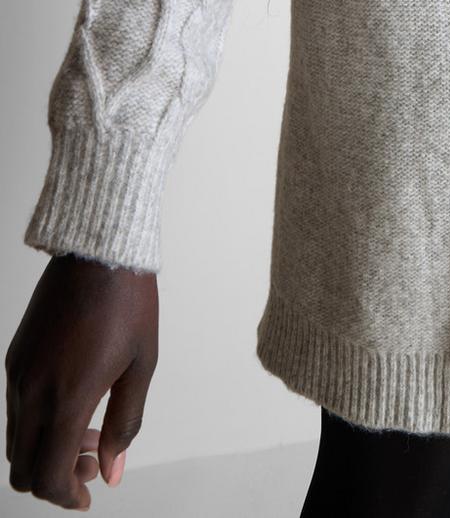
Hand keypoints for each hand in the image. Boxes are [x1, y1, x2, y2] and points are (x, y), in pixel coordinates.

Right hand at [6, 253, 157, 508]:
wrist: (99, 251)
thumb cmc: (129, 302)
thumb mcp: (141, 365)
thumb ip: (125, 423)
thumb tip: (112, 472)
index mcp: (66, 399)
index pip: (50, 475)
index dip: (68, 496)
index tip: (90, 494)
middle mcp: (32, 391)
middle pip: (23, 468)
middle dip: (56, 478)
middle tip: (94, 459)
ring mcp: (18, 374)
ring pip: (16, 441)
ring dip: (47, 451)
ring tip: (91, 428)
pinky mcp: (15, 357)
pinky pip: (15, 410)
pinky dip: (38, 425)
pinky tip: (74, 403)